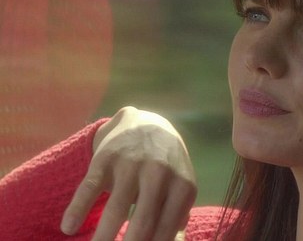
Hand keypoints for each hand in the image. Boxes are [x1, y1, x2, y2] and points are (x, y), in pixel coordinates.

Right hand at [61, 106, 197, 240]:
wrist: (147, 123)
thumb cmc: (167, 167)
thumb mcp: (181, 186)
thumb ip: (178, 217)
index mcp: (182, 186)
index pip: (166, 229)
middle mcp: (160, 174)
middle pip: (143, 223)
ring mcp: (132, 165)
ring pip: (115, 209)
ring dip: (102, 237)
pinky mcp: (106, 159)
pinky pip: (89, 188)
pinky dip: (77, 209)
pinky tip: (69, 227)